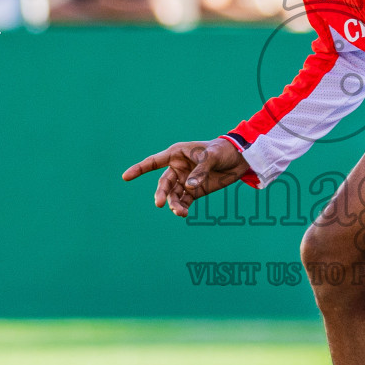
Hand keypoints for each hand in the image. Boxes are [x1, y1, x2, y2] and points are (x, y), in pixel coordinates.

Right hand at [121, 138, 250, 217]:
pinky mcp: (195, 191)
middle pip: (164, 183)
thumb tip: (189, 188)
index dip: (139, 169)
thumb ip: (200, 172)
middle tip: (159, 203)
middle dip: (161, 193)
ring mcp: (185, 180)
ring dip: (173, 204)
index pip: (153, 162)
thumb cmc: (222, 151)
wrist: (239, 158)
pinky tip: (183, 213)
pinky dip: (182, 207)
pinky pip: (184, 201)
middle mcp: (177, 168)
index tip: (125, 177)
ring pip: (173, 195)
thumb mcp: (211, 157)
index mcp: (176, 154)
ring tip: (179, 212)